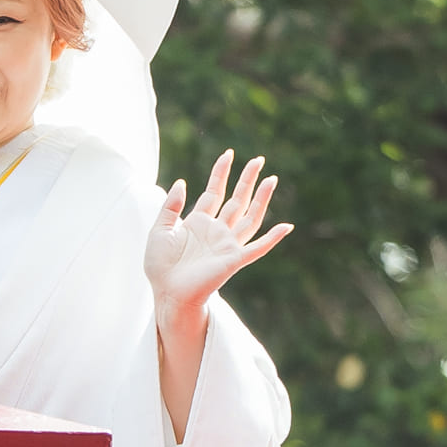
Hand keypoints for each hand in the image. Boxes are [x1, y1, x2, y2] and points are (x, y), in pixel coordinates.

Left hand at [145, 152, 289, 314]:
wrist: (166, 292)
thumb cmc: (160, 266)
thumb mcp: (159, 229)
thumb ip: (171, 206)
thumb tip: (182, 182)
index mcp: (199, 222)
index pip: (214, 191)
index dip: (221, 173)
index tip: (228, 154)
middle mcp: (217, 231)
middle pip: (237, 200)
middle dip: (247, 180)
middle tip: (258, 160)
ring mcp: (227, 244)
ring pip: (250, 217)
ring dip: (261, 199)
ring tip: (271, 179)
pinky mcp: (233, 260)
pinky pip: (257, 248)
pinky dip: (272, 238)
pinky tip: (286, 226)